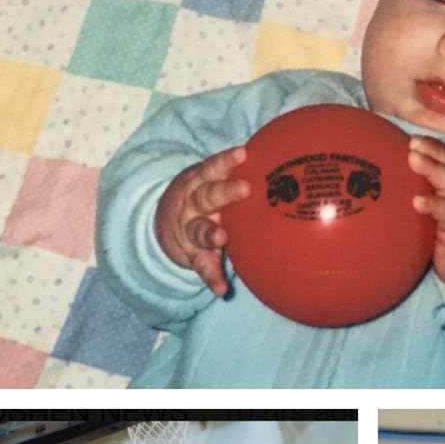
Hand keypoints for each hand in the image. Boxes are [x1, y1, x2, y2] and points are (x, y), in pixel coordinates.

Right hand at [153, 145, 249, 296]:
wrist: (161, 225)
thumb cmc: (201, 199)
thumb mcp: (208, 183)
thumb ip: (234, 175)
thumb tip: (283, 162)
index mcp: (198, 184)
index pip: (211, 168)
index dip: (225, 161)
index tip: (242, 153)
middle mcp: (193, 206)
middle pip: (206, 196)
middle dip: (224, 192)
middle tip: (244, 188)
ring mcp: (190, 231)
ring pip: (199, 230)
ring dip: (210, 233)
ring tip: (220, 237)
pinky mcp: (192, 255)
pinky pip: (202, 266)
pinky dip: (211, 278)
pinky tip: (221, 290)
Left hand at [408, 136, 444, 287]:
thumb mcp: (441, 220)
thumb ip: (427, 202)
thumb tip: (390, 194)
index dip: (436, 148)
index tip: (415, 139)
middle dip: (434, 151)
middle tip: (413, 143)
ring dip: (434, 169)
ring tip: (413, 159)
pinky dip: (434, 205)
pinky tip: (417, 202)